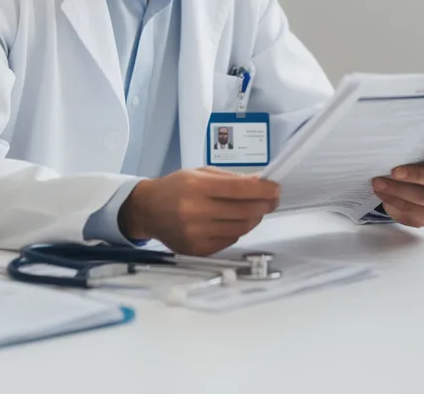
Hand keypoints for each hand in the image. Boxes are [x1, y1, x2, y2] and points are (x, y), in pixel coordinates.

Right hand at [119, 168, 279, 255]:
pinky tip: (235, 222)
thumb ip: (230, 178)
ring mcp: (196, 233)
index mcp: (197, 187)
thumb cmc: (175, 187)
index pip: (239, 189)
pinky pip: (229, 241)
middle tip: (272, 200)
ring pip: (240, 229)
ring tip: (255, 210)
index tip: (275, 188)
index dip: (263, 190)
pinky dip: (238, 231)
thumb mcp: (200, 173)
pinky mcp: (197, 249)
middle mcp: (195, 211)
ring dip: (253, 219)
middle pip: (244, 211)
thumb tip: (260, 183)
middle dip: (264, 205)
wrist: (148, 209)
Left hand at [372, 142, 423, 226]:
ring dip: (399, 190)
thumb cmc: (421, 164)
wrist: (419, 187)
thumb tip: (394, 146)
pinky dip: (395, 201)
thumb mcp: (422, 153)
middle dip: (416, 175)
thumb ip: (417, 149)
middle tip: (395, 171)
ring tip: (380, 183)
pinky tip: (383, 194)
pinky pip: (414, 211)